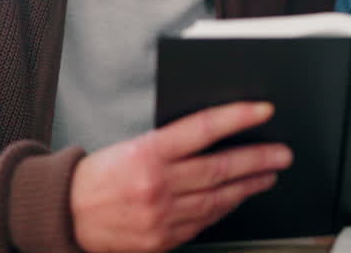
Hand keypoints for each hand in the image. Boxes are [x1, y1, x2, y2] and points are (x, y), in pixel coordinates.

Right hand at [69, 101, 290, 251]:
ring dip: (249, 186)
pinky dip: (224, 209)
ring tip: (268, 175)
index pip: (203, 129)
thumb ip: (173, 144)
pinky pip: (203, 223)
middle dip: (258, 160)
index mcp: (148, 153)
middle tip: (282, 153)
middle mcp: (157, 185)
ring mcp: (161, 216)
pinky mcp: (162, 241)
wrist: (67, 216)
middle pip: (220, 168)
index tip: (263, 111)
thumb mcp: (133, 146)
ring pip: (218, 199)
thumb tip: (217, 135)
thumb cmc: (101, 176)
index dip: (237, 118)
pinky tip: (237, 198)